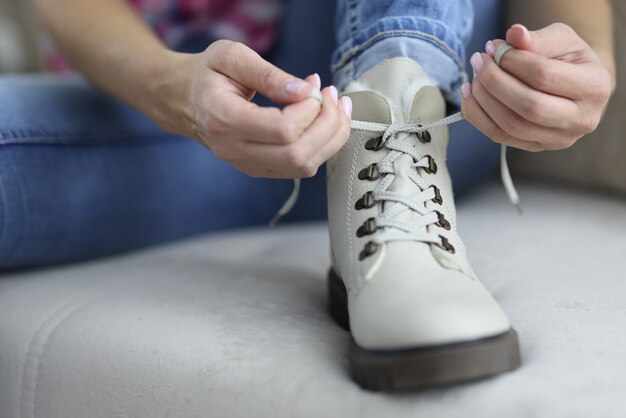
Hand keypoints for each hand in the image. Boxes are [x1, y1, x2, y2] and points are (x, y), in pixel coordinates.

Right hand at [168, 40, 351, 177]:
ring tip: (335, 106)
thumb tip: (303, 92)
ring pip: (304, 166)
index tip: (313, 85)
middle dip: (328, 124)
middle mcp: (234, 150)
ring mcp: (247, 164)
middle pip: (298, 154)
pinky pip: (299, 168)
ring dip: (331, 137)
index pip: (283, 130)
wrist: (182, 99)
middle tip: (332, 95)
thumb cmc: (205, 75)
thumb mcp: (231, 56)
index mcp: (224, 120)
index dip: (310, 109)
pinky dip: (322, 146)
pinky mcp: (259, 168)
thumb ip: (268, 74)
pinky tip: (325, 122)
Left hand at [461, 23, 612, 151]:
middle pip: (528, 106)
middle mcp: (581, 119)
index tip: (494, 47)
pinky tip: (470, 95)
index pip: (544, 76)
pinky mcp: (536, 147)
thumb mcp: (561, 40)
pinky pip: (499, 136)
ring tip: (474, 76)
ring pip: (511, 125)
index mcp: (594, 87)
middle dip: (494, 82)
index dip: (512, 61)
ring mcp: (558, 139)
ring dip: (483, 99)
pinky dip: (478, 115)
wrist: (576, 87)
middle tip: (479, 61)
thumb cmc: (568, 60)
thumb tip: (513, 35)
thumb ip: (538, 39)